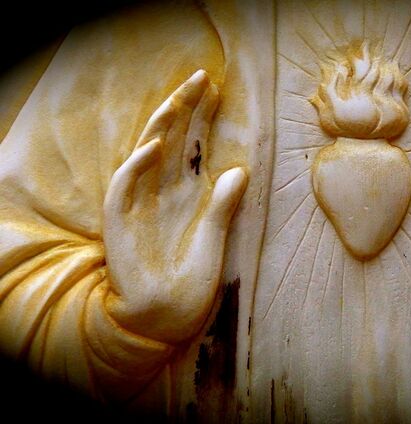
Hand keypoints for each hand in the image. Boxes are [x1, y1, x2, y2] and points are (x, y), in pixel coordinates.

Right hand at [103, 70, 247, 344]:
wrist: (166, 318)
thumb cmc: (191, 283)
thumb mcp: (215, 239)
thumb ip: (223, 206)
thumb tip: (239, 170)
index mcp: (185, 195)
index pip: (192, 145)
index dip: (201, 117)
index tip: (216, 88)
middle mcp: (162, 193)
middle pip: (172, 140)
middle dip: (184, 108)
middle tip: (201, 77)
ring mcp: (139, 204)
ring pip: (147, 154)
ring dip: (161, 127)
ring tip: (179, 100)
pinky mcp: (121, 222)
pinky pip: (124, 187)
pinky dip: (135, 167)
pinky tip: (152, 147)